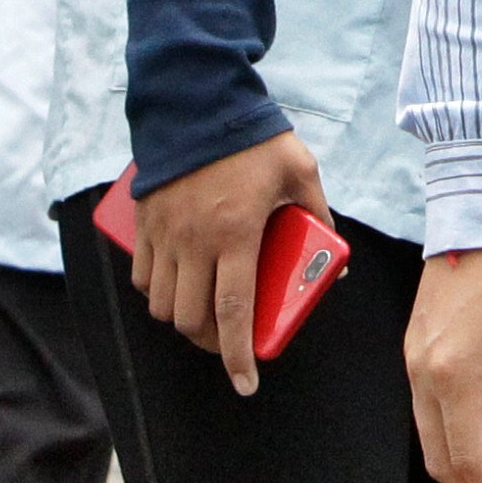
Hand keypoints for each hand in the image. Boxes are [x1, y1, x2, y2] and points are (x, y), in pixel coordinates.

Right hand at [131, 126, 327, 395]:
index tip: (246, 383)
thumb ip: (319, 214)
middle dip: (210, 344)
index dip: (237, 357)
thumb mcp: (299, 171)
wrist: (197, 99)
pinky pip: (144, 278)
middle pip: (191, 319)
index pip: (232, 312)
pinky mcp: (145, 223)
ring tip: (205, 316)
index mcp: (236, 233)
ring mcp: (165, 233)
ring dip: (183, 320)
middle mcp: (194, 240)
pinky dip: (158, 294)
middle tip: (229, 343)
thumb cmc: (253, 138)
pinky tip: (177, 288)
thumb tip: (337, 258)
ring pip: (163, 306)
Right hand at [407, 248, 481, 482]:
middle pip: (440, 459)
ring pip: (431, 438)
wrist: (480, 219)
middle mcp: (421, 373)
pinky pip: (428, 411)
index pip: (467, 459)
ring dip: (467, 464)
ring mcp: (412, 362)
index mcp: (451, 374)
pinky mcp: (415, 350)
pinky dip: (456, 435)